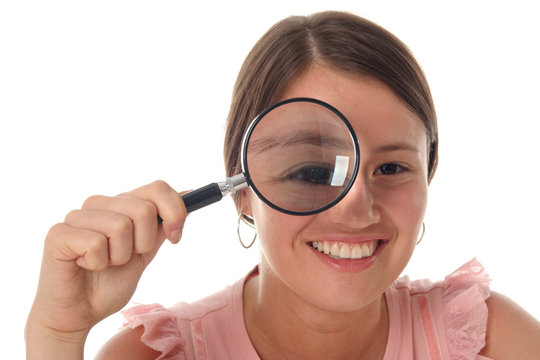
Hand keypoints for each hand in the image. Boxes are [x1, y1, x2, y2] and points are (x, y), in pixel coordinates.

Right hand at [26, 180, 186, 353]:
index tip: (174, 237)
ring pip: (120, 227)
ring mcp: (77, 216)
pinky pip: (96, 243)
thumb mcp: (146, 252)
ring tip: (103, 264)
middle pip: (143, 209)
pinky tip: (85, 266)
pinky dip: (97, 263)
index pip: (157, 188)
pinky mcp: (59, 234)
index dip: (174, 211)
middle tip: (124, 259)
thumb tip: (187, 194)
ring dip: (119, 257)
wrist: (80, 313)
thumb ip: (162, 224)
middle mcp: (99, 203)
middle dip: (143, 243)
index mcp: (121, 204)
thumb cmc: (110, 282)